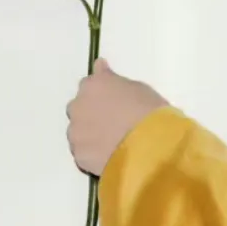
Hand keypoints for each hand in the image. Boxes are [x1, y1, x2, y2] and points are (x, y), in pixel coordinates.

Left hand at [66, 58, 168, 175]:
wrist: (151, 147)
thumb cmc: (149, 112)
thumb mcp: (137, 88)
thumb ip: (113, 80)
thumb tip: (100, 67)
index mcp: (92, 85)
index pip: (89, 86)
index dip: (101, 96)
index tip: (113, 104)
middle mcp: (77, 106)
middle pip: (79, 109)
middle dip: (91, 115)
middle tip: (112, 125)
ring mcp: (75, 132)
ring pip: (78, 133)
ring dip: (90, 136)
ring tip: (111, 146)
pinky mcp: (79, 156)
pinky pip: (83, 153)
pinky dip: (93, 155)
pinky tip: (109, 159)